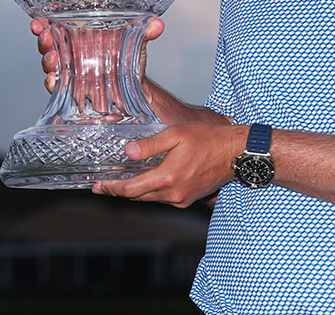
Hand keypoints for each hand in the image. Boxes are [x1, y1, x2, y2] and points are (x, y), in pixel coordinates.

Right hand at [33, 16, 165, 92]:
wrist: (133, 89)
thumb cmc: (128, 60)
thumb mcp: (136, 44)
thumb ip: (145, 33)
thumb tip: (158, 24)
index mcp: (79, 38)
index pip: (55, 27)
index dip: (44, 24)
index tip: (38, 22)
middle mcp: (70, 54)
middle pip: (48, 45)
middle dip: (43, 41)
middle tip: (45, 36)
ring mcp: (69, 72)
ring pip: (50, 65)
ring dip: (47, 61)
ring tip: (52, 59)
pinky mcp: (72, 91)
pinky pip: (57, 87)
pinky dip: (53, 83)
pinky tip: (54, 80)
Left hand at [92, 121, 247, 206]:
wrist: (235, 153)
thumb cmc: (208, 139)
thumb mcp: (176, 134)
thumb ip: (150, 145)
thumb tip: (128, 152)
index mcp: (167, 178)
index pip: (130, 189)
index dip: (112, 188)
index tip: (99, 186)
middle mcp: (173, 194)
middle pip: (138, 197)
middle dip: (119, 191)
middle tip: (103, 186)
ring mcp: (182, 199)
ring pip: (151, 199)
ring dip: (136, 192)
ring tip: (123, 183)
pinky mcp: (189, 199)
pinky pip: (164, 198)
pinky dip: (152, 192)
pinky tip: (148, 181)